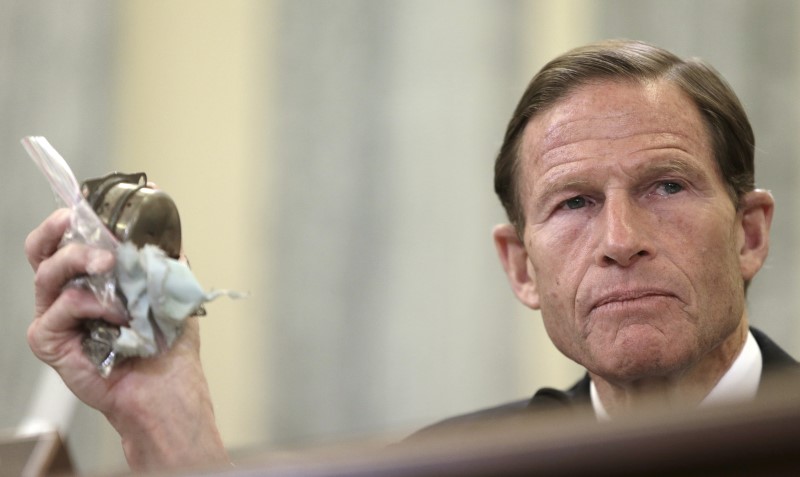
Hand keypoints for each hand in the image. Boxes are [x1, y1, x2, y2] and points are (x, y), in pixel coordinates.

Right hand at [25, 209, 227, 470]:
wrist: (166, 385)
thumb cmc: (166, 342)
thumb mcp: (168, 285)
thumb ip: (160, 253)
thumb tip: (162, 214)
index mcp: (89, 280)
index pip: (63, 240)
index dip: (68, 219)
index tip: (88, 203)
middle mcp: (66, 296)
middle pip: (40, 250)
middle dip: (59, 230)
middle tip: (85, 226)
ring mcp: (55, 318)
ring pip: (49, 272)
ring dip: (84, 262)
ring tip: (113, 269)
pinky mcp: (50, 342)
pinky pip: (62, 307)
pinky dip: (94, 305)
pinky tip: (117, 315)